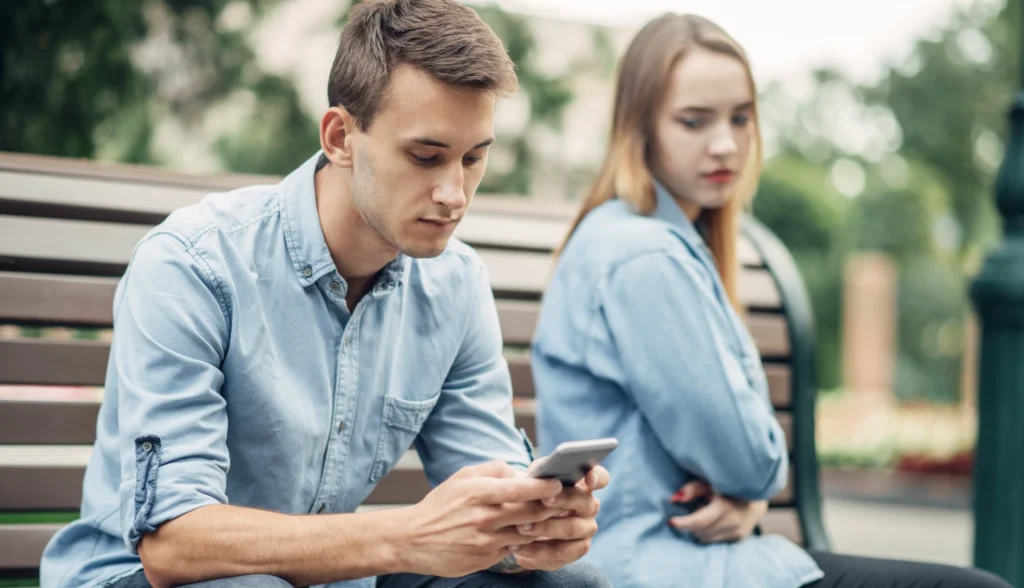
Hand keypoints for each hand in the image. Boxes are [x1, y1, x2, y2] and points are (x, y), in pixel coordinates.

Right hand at [397, 461, 565, 576]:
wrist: (412, 540)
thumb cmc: (440, 505)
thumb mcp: (463, 478)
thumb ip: (494, 470)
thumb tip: (523, 472)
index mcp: (477, 493)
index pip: (518, 489)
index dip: (543, 487)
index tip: (558, 483)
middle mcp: (482, 518)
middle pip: (529, 513)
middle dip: (551, 508)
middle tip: (567, 501)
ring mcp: (484, 541)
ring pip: (526, 533)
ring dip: (542, 526)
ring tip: (554, 518)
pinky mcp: (485, 559)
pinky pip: (513, 549)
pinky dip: (523, 542)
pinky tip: (527, 534)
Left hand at [506, 465, 609, 571]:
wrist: (522, 524)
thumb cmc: (531, 495)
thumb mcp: (532, 481)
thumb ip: (537, 475)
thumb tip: (530, 477)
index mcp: (583, 484)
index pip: (600, 478)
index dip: (597, 477)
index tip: (589, 478)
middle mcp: (589, 507)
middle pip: (584, 502)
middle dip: (563, 500)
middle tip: (542, 500)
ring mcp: (585, 530)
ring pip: (571, 530)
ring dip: (546, 528)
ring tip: (521, 527)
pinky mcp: (575, 551)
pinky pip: (560, 554)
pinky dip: (537, 551)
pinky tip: (518, 547)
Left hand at [668, 480, 766, 543]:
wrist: (756, 495)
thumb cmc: (727, 484)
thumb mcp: (709, 481)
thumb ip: (692, 489)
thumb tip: (673, 499)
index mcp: (725, 506)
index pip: (700, 521)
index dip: (683, 523)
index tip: (670, 521)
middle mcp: (733, 522)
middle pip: (699, 531)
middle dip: (691, 523)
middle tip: (697, 508)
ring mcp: (737, 532)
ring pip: (705, 539)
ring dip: (700, 529)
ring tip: (707, 513)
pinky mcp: (739, 538)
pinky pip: (714, 541)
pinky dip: (709, 532)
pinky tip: (716, 520)